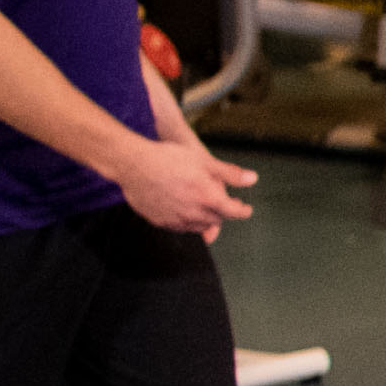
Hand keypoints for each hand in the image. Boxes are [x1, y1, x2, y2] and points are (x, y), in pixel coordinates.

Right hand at [119, 136, 252, 236]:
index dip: (242, 211)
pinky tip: (187, 213)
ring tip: (208, 210)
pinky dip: (188, 223)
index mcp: (208, 198)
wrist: (133, 164)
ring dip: (207, 220)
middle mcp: (193, 213)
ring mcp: (175, 219)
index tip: (246, 209)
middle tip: (226, 206)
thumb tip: (253, 179)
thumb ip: (230, 173)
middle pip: (216, 220)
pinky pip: (179, 227)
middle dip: (224, 213)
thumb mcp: (204, 161)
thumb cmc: (169, 158)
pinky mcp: (160, 221)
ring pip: (198, 227)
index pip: (233, 211)